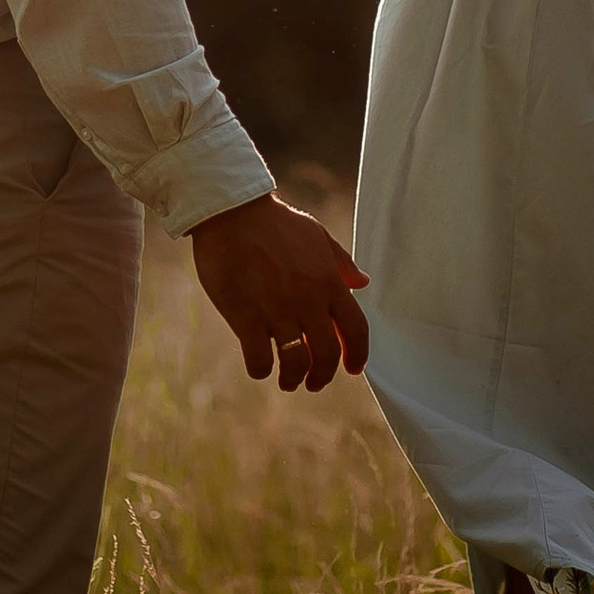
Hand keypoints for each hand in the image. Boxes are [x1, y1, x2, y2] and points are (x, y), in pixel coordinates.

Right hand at [191, 190, 370, 390]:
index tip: (353, 368)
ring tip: (287, 380)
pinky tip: (260, 366)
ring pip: (296, 363)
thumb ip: (340, 262)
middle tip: (314, 382)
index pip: (356, 329)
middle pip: (327, 354)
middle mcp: (308, 299)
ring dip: (293, 378)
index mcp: (328, 281)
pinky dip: (262, 370)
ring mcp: (277, 309)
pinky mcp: (246, 316)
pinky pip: (260, 359)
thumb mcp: (316, 235)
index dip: (358, 354)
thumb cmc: (274, 222)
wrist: (231, 211)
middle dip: (323, 375)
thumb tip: (362, 282)